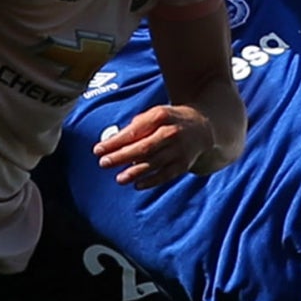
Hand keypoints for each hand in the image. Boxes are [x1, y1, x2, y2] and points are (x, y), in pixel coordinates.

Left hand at [95, 106, 215, 189]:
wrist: (203, 127)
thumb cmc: (170, 121)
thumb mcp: (154, 115)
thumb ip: (136, 127)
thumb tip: (112, 142)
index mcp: (160, 116)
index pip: (134, 131)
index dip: (115, 142)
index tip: (98, 150)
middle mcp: (171, 133)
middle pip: (143, 147)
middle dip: (121, 156)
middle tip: (104, 163)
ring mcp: (179, 150)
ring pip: (154, 163)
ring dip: (135, 172)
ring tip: (119, 179)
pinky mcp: (183, 164)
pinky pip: (165, 175)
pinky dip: (151, 180)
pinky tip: (137, 185)